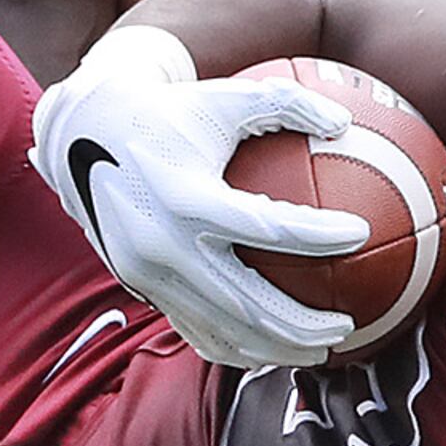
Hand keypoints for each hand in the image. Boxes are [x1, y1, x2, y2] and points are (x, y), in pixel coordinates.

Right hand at [30, 26, 368, 367]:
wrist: (83, 134)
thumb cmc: (170, 111)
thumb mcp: (225, 96)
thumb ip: (287, 103)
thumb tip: (345, 122)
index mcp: (187, 197)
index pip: (269, 228)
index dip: (320, 235)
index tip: (361, 234)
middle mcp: (163, 244)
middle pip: (248, 305)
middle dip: (304, 325)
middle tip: (348, 325)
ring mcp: (147, 274)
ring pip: (222, 331)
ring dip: (275, 348)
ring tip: (320, 350)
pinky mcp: (138, 287)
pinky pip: (193, 329)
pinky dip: (236, 346)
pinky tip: (273, 347)